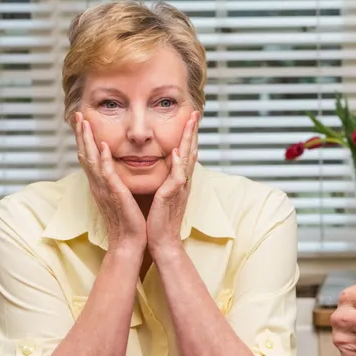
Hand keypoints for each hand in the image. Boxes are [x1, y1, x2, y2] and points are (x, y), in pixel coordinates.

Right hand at [74, 112, 145, 254]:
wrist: (130, 242)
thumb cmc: (128, 221)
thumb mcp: (120, 197)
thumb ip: (115, 183)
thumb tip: (115, 171)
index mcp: (101, 185)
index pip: (89, 157)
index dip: (84, 139)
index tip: (82, 121)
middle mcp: (98, 185)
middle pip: (84, 154)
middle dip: (80, 134)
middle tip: (77, 114)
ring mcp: (104, 189)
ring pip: (91, 160)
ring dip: (86, 140)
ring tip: (83, 122)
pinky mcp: (114, 194)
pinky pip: (106, 174)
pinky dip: (103, 159)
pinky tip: (102, 145)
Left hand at [146, 111, 198, 256]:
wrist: (163, 241)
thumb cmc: (160, 220)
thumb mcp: (164, 195)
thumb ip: (167, 180)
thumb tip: (166, 167)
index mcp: (179, 181)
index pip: (185, 153)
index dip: (188, 136)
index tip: (189, 119)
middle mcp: (183, 182)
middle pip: (191, 151)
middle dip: (193, 132)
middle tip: (195, 114)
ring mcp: (180, 188)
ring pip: (187, 160)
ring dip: (189, 141)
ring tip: (191, 124)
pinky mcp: (172, 196)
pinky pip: (177, 178)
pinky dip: (179, 164)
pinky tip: (176, 152)